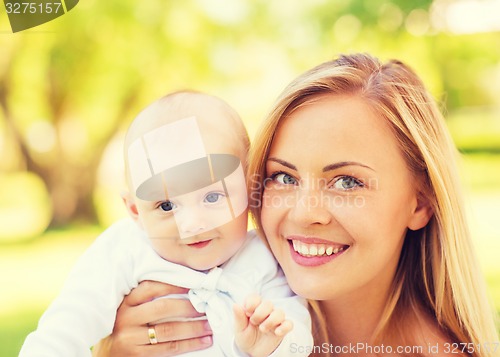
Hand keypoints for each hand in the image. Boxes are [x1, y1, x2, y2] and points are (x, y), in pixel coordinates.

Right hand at [92, 281, 212, 356]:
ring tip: (210, 325)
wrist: (105, 354)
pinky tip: (204, 341)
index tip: (195, 283)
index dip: (175, 284)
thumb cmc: (123, 327)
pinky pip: (169, 349)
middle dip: (189, 306)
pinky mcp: (137, 355)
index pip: (151, 287)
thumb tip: (184, 284)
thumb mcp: (128, 309)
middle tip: (208, 304)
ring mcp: (130, 338)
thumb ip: (146, 298)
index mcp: (125, 302)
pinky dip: (190, 344)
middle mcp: (126, 318)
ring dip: (194, 327)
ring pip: (169, 330)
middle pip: (163, 308)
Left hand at [233, 294, 292, 356]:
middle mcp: (266, 311)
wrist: (253, 352)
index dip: (251, 303)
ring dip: (271, 320)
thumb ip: (239, 317)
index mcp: (254, 308)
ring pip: (280, 312)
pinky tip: (277, 332)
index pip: (255, 297)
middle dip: (260, 313)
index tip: (247, 313)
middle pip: (268, 303)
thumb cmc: (246, 337)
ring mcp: (275, 320)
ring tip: (263, 329)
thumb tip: (235, 305)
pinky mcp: (282, 329)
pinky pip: (289, 324)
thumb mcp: (239, 329)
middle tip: (254, 322)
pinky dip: (284, 327)